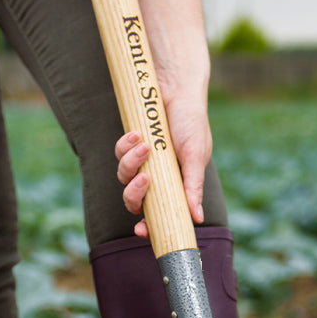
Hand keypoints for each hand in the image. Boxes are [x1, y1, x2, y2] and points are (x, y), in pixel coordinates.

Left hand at [115, 96, 211, 239]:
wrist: (177, 87)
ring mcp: (141, 163)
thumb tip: (198, 218)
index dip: (148, 226)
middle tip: (145, 178)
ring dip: (131, 164)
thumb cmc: (191, 122)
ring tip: (144, 144)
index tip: (141, 230)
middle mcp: (157, 179)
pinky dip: (125, 146)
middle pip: (134, 202)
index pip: (158, 215)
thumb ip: (193, 187)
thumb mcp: (195, 156)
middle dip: (135, 194)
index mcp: (174, 187)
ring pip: (124, 178)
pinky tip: (137, 134)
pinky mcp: (129, 146)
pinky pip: (119, 154)